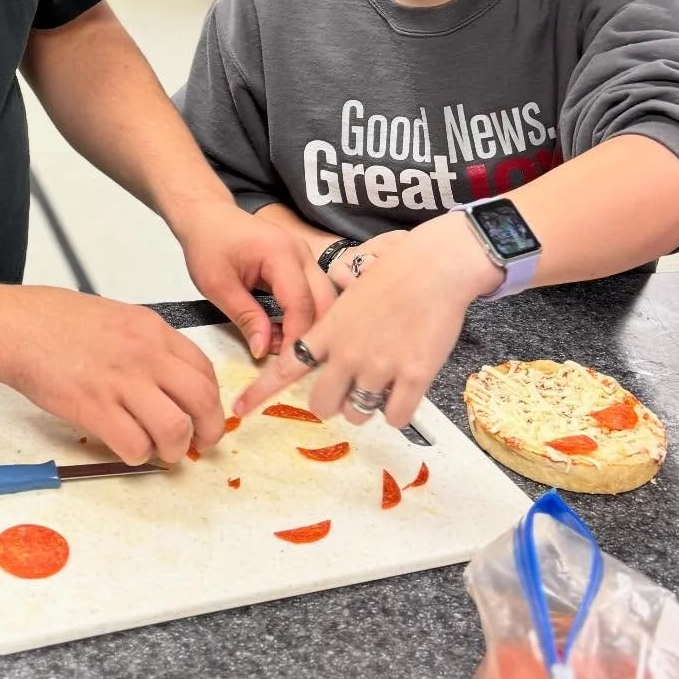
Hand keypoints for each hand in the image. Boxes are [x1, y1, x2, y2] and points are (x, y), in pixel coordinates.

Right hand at [0, 286, 227, 466]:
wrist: (14, 326)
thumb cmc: (54, 320)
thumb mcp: (115, 316)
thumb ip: (145, 345)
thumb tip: (167, 381)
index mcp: (151, 330)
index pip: (204, 370)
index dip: (211, 401)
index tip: (203, 416)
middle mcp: (144, 354)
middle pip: (202, 401)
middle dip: (208, 432)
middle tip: (196, 444)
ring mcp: (120, 381)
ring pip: (175, 429)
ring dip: (173, 450)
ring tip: (158, 451)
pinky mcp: (94, 407)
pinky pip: (135, 445)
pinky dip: (137, 456)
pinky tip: (127, 449)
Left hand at [174, 198, 335, 361]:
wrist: (207, 216)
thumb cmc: (207, 245)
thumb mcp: (217, 285)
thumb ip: (245, 317)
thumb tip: (263, 352)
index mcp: (281, 254)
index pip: (300, 303)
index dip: (295, 337)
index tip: (285, 366)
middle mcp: (302, 253)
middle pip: (325, 301)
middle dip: (313, 335)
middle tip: (293, 364)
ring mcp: (306, 257)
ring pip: (325, 299)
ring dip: (311, 327)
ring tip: (287, 351)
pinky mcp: (302, 264)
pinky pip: (314, 294)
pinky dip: (306, 317)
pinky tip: (287, 334)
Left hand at [232, 212, 494, 428]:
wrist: (438, 264)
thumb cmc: (398, 262)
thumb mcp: (354, 271)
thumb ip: (336, 289)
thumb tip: (333, 283)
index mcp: (328, 328)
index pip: (285, 365)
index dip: (261, 391)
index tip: (240, 409)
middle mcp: (347, 352)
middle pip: (321, 404)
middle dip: (329, 402)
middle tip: (344, 389)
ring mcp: (380, 366)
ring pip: (357, 414)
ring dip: (364, 406)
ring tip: (378, 385)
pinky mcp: (414, 376)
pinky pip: (395, 416)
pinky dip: (395, 411)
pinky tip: (401, 393)